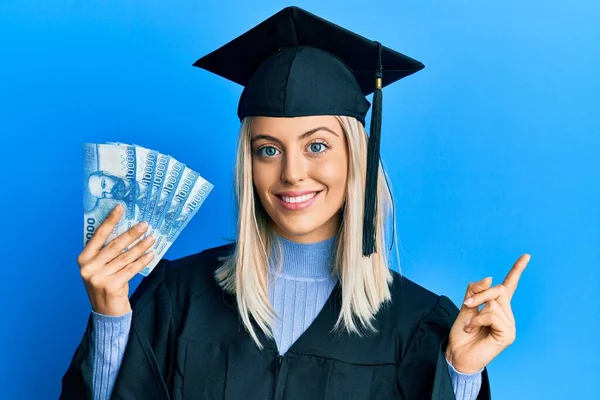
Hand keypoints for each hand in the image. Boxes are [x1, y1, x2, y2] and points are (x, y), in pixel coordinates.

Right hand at [77, 205, 156, 315]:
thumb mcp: (101, 268)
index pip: (98, 236)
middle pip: (114, 246)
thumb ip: (107, 252)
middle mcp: (88, 268)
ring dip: (140, 246)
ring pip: (125, 257)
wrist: (107, 314)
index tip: (120, 207)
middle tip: (145, 224)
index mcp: (83, 259)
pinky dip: (143, 261)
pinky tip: (151, 254)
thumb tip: (128, 230)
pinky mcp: (111, 286)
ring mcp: (98, 278)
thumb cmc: (106, 285)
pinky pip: (131, 269)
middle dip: (131, 233)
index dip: (110, 220)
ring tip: (152, 238)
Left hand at [445, 254, 529, 373]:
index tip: (526, 255)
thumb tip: (491, 278)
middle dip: (480, 295)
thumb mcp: (466, 306)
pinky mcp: (508, 334)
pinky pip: (492, 315)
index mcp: (497, 306)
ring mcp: (509, 324)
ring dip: (476, 310)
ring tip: (470, 324)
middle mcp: (506, 313)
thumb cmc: (462, 333)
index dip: (517, 270)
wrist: (457, 353)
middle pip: (499, 289)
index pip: (510, 285)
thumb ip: (475, 291)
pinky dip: (478, 319)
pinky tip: (473, 328)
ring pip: (494, 302)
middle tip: (466, 306)